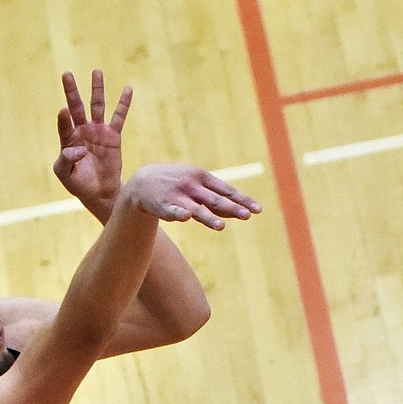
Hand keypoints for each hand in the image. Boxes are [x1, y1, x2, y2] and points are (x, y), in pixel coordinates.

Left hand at [53, 69, 132, 215]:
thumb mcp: (65, 175)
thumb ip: (66, 160)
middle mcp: (82, 130)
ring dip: (96, 89)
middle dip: (71, 90)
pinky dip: (123, 104)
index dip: (64, 119)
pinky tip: (128, 89)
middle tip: (66, 74)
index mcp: (68, 139)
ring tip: (96, 71)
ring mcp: (98, 131)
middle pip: (76, 106)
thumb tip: (76, 148)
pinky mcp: (113, 136)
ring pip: (97, 106)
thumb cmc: (79, 184)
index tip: (64, 112)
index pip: (64, 124)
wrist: (100, 193)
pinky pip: (119, 117)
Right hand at [124, 165, 261, 231]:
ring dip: (208, 217)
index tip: (257, 210)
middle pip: (216, 199)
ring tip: (220, 226)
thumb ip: (217, 199)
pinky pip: (173, 212)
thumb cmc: (178, 184)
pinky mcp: (164, 206)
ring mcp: (178, 196)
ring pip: (196, 208)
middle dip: (232, 208)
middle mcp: (192, 185)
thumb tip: (241, 210)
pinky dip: (179, 214)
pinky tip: (186, 217)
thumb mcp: (198, 185)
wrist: (144, 181)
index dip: (242, 200)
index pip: (226, 190)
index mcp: (203, 177)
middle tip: (247, 216)